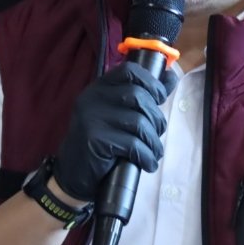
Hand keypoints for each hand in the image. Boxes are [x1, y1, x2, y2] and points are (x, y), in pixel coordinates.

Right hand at [54, 62, 178, 201]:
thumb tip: (171, 76)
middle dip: (156, 118)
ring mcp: (91, 118)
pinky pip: (132, 144)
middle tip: (158, 134)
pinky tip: (147, 164)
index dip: (152, 82)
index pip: (130, 71)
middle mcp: (93, 97)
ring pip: (139, 122)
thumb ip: (144, 95)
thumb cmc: (102, 141)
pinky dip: (146, 156)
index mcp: (99, 87)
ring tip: (154, 152)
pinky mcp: (94, 140)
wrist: (72, 173)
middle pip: (138, 96)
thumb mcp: (119, 113)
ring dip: (153, 141)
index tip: (160, 98)